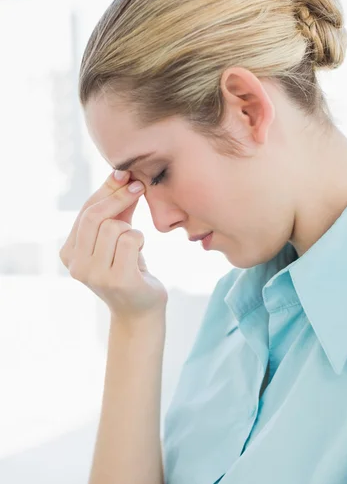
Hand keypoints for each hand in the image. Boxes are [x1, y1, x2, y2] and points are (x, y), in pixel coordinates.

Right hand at [59, 170, 167, 319]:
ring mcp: (95, 275)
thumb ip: (116, 208)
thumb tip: (121, 173)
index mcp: (69, 253)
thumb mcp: (118, 235)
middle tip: (140, 188)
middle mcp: (76, 266)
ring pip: (114, 227)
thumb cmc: (129, 267)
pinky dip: (140, 241)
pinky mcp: (117, 280)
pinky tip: (140, 254)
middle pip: (94, 216)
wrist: (141, 309)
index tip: (127, 175)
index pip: (85, 211)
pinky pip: (131, 240)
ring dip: (132, 230)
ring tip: (134, 246)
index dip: (107, 189)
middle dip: (119, 197)